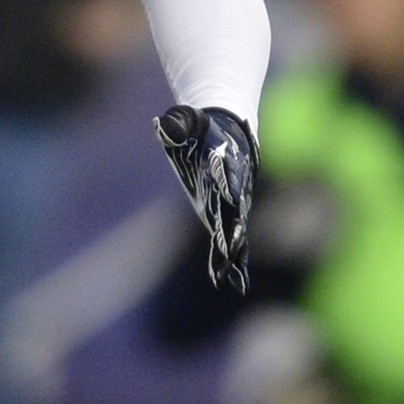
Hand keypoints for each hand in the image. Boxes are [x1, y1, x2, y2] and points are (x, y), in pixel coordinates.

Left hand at [156, 104, 256, 288]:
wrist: (227, 133)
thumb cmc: (203, 128)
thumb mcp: (188, 121)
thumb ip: (179, 125)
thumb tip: (165, 124)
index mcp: (224, 162)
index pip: (227, 175)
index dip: (229, 186)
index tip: (230, 199)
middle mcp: (233, 186)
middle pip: (234, 210)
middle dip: (231, 230)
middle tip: (229, 250)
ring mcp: (233, 203)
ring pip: (236, 230)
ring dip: (235, 253)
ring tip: (237, 280)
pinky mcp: (230, 214)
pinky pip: (235, 238)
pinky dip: (236, 258)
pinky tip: (238, 283)